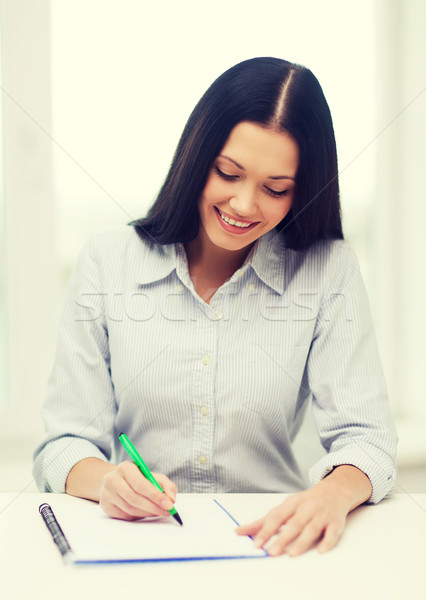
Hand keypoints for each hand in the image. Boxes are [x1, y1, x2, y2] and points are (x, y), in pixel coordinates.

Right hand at [99, 460, 177, 520]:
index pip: (141, 484)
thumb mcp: (153, 476)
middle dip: (154, 507)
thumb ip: (166, 485)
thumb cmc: (138, 478)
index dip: (156, 496)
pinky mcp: (105, 506)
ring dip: (147, 513)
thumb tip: (172, 499)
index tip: (169, 504)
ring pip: (130, 509)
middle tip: (167, 511)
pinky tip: (145, 512)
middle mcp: (112, 479)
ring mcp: (106, 493)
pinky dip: (138, 516)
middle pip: (135, 498)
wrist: (117, 481)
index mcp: (125, 467)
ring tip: (158, 511)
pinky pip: (124, 516)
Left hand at [235, 481, 351, 556]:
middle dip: (282, 538)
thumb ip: (264, 521)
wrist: (334, 490)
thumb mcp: (285, 507)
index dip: (266, 530)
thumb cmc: (305, 502)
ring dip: (302, 541)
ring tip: (292, 553)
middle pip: (293, 523)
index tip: (256, 543)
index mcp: (291, 504)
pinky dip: (327, 541)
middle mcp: (306, 508)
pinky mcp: (335, 522)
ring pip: (311, 528)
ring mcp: (321, 514)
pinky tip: (321, 550)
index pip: (276, 517)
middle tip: (271, 552)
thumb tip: (240, 531)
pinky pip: (332, 532)